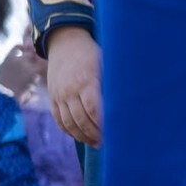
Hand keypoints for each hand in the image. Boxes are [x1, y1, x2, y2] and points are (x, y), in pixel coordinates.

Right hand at [47, 26, 103, 146]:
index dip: (103, 124)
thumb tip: (132, 100)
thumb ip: (114, 82)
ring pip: (69, 123)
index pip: (93, 109)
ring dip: (83, 136)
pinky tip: (81, 136)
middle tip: (108, 144)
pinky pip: (59, 119)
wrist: (65, 41)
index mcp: (85, 81)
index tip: (114, 133)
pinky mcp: (53, 97)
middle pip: (81, 120)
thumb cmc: (92, 53)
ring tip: (96, 143)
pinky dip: (69, 130)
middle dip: (95, 134)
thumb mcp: (106, 63)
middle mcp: (69, 90)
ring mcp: (59, 94)